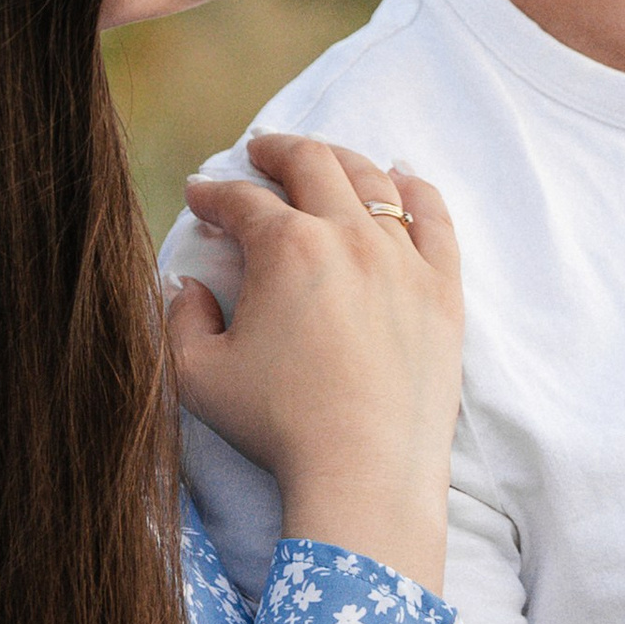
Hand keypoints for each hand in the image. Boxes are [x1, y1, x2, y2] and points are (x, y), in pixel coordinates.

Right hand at [167, 134, 462, 587]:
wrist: (365, 472)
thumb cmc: (279, 427)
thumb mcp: (199, 376)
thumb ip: (181, 320)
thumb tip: (187, 285)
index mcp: (285, 248)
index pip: (242, 201)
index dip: (214, 194)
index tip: (201, 197)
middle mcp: (348, 236)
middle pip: (312, 165)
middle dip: (277, 151)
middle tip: (259, 154)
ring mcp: (403, 259)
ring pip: (373, 182)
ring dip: (341, 161)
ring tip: (323, 161)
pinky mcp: (443, 290)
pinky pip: (434, 218)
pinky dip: (415, 189)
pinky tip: (402, 180)